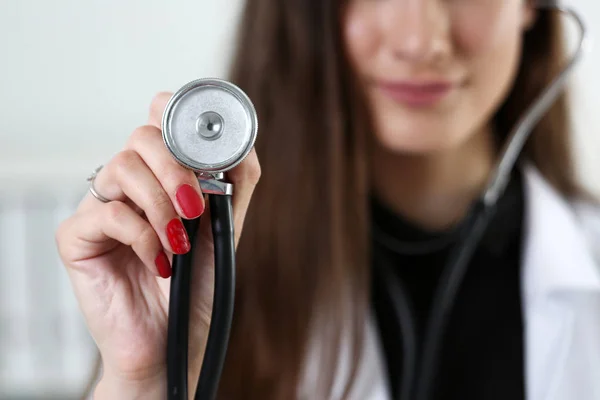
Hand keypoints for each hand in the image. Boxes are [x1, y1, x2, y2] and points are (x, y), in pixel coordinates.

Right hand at [55, 92, 260, 398]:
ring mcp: (101, 207)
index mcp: (161, 175)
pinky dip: (142, 235)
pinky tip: (159, 262)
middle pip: (142, 138)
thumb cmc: (197, 283)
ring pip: (122, 167)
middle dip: (175, 167)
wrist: (175, 338)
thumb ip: (234, 183)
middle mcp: (130, 184)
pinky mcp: (77, 237)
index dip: (173, 115)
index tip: (196, 135)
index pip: (159, 123)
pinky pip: (107, 214)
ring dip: (160, 203)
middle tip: (195, 205)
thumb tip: (238, 142)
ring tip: (180, 242)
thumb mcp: (225, 227)